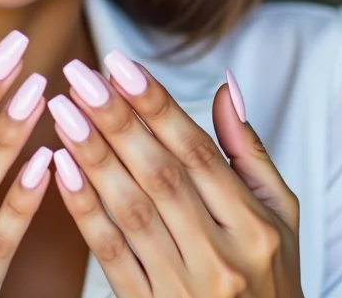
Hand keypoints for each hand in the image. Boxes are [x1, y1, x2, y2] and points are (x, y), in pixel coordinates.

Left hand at [48, 54, 302, 297]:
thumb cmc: (269, 277)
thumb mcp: (281, 217)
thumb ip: (249, 153)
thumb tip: (225, 86)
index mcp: (254, 227)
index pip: (199, 153)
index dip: (157, 106)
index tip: (120, 65)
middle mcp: (221, 256)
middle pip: (161, 176)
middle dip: (116, 120)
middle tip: (79, 75)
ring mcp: (184, 287)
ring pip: (131, 210)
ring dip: (93, 156)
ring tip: (63, 111)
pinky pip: (110, 255)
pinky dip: (84, 210)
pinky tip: (61, 170)